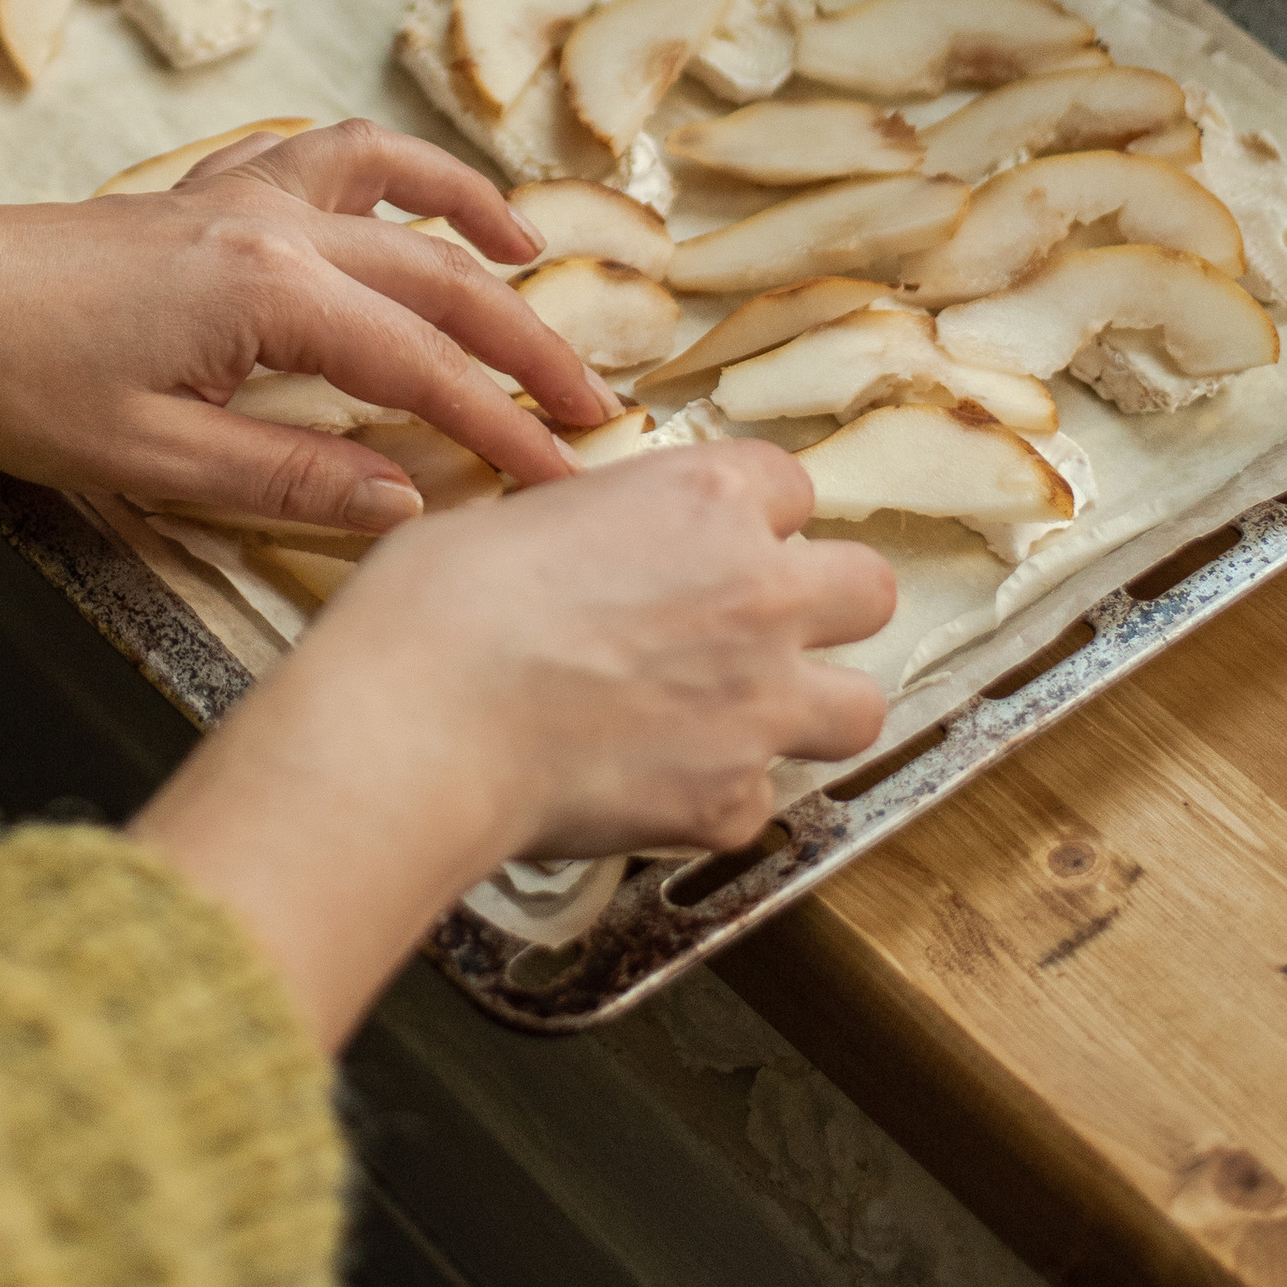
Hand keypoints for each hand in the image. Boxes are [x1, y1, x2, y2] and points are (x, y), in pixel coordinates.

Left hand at [0, 120, 621, 530]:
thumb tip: (404, 504)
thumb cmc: (15, 382)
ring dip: (481, 235)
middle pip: (440, 286)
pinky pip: (335, 159)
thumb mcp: (149, 461)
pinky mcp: (212, 192)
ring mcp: (246, 196)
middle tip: (593, 413)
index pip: (422, 376)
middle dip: (526, 351)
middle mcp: (276, 227)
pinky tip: (426, 203)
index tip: (565, 484)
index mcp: (269, 297)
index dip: (502, 435)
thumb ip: (288, 479)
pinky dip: (401, 171)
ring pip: (403, 202)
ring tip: (541, 274)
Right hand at [132, 440, 895, 1047]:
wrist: (420, 724)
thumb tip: (586, 551)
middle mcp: (758, 593)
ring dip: (809, 708)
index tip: (719, 538)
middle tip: (757, 625)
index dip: (754, 514)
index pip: (791, 484)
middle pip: (867, 589)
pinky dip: (718, 798)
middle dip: (824, 605)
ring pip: (859, 708)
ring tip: (736, 718)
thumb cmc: (437, 606)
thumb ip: (592, 530)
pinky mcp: (730, 802)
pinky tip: (653, 788)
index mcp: (703, 499)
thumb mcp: (512, 516)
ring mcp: (759, 704)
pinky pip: (760, 801)